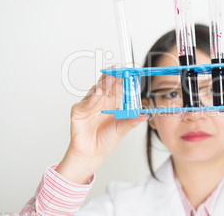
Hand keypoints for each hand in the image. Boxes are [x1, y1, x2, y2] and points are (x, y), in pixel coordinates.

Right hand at [57, 66, 147, 183]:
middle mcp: (101, 101)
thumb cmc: (106, 140)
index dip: (123, 80)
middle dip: (113, 77)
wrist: (92, 154)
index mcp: (112, 103)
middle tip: (119, 69)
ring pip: (96, 90)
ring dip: (103, 84)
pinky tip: (98, 94)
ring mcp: (89, 105)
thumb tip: (145, 114)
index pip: (118, 88)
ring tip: (110, 78)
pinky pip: (86, 103)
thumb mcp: (123, 129)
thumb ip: (132, 121)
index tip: (130, 73)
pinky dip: (92, 98)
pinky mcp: (79, 111)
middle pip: (107, 85)